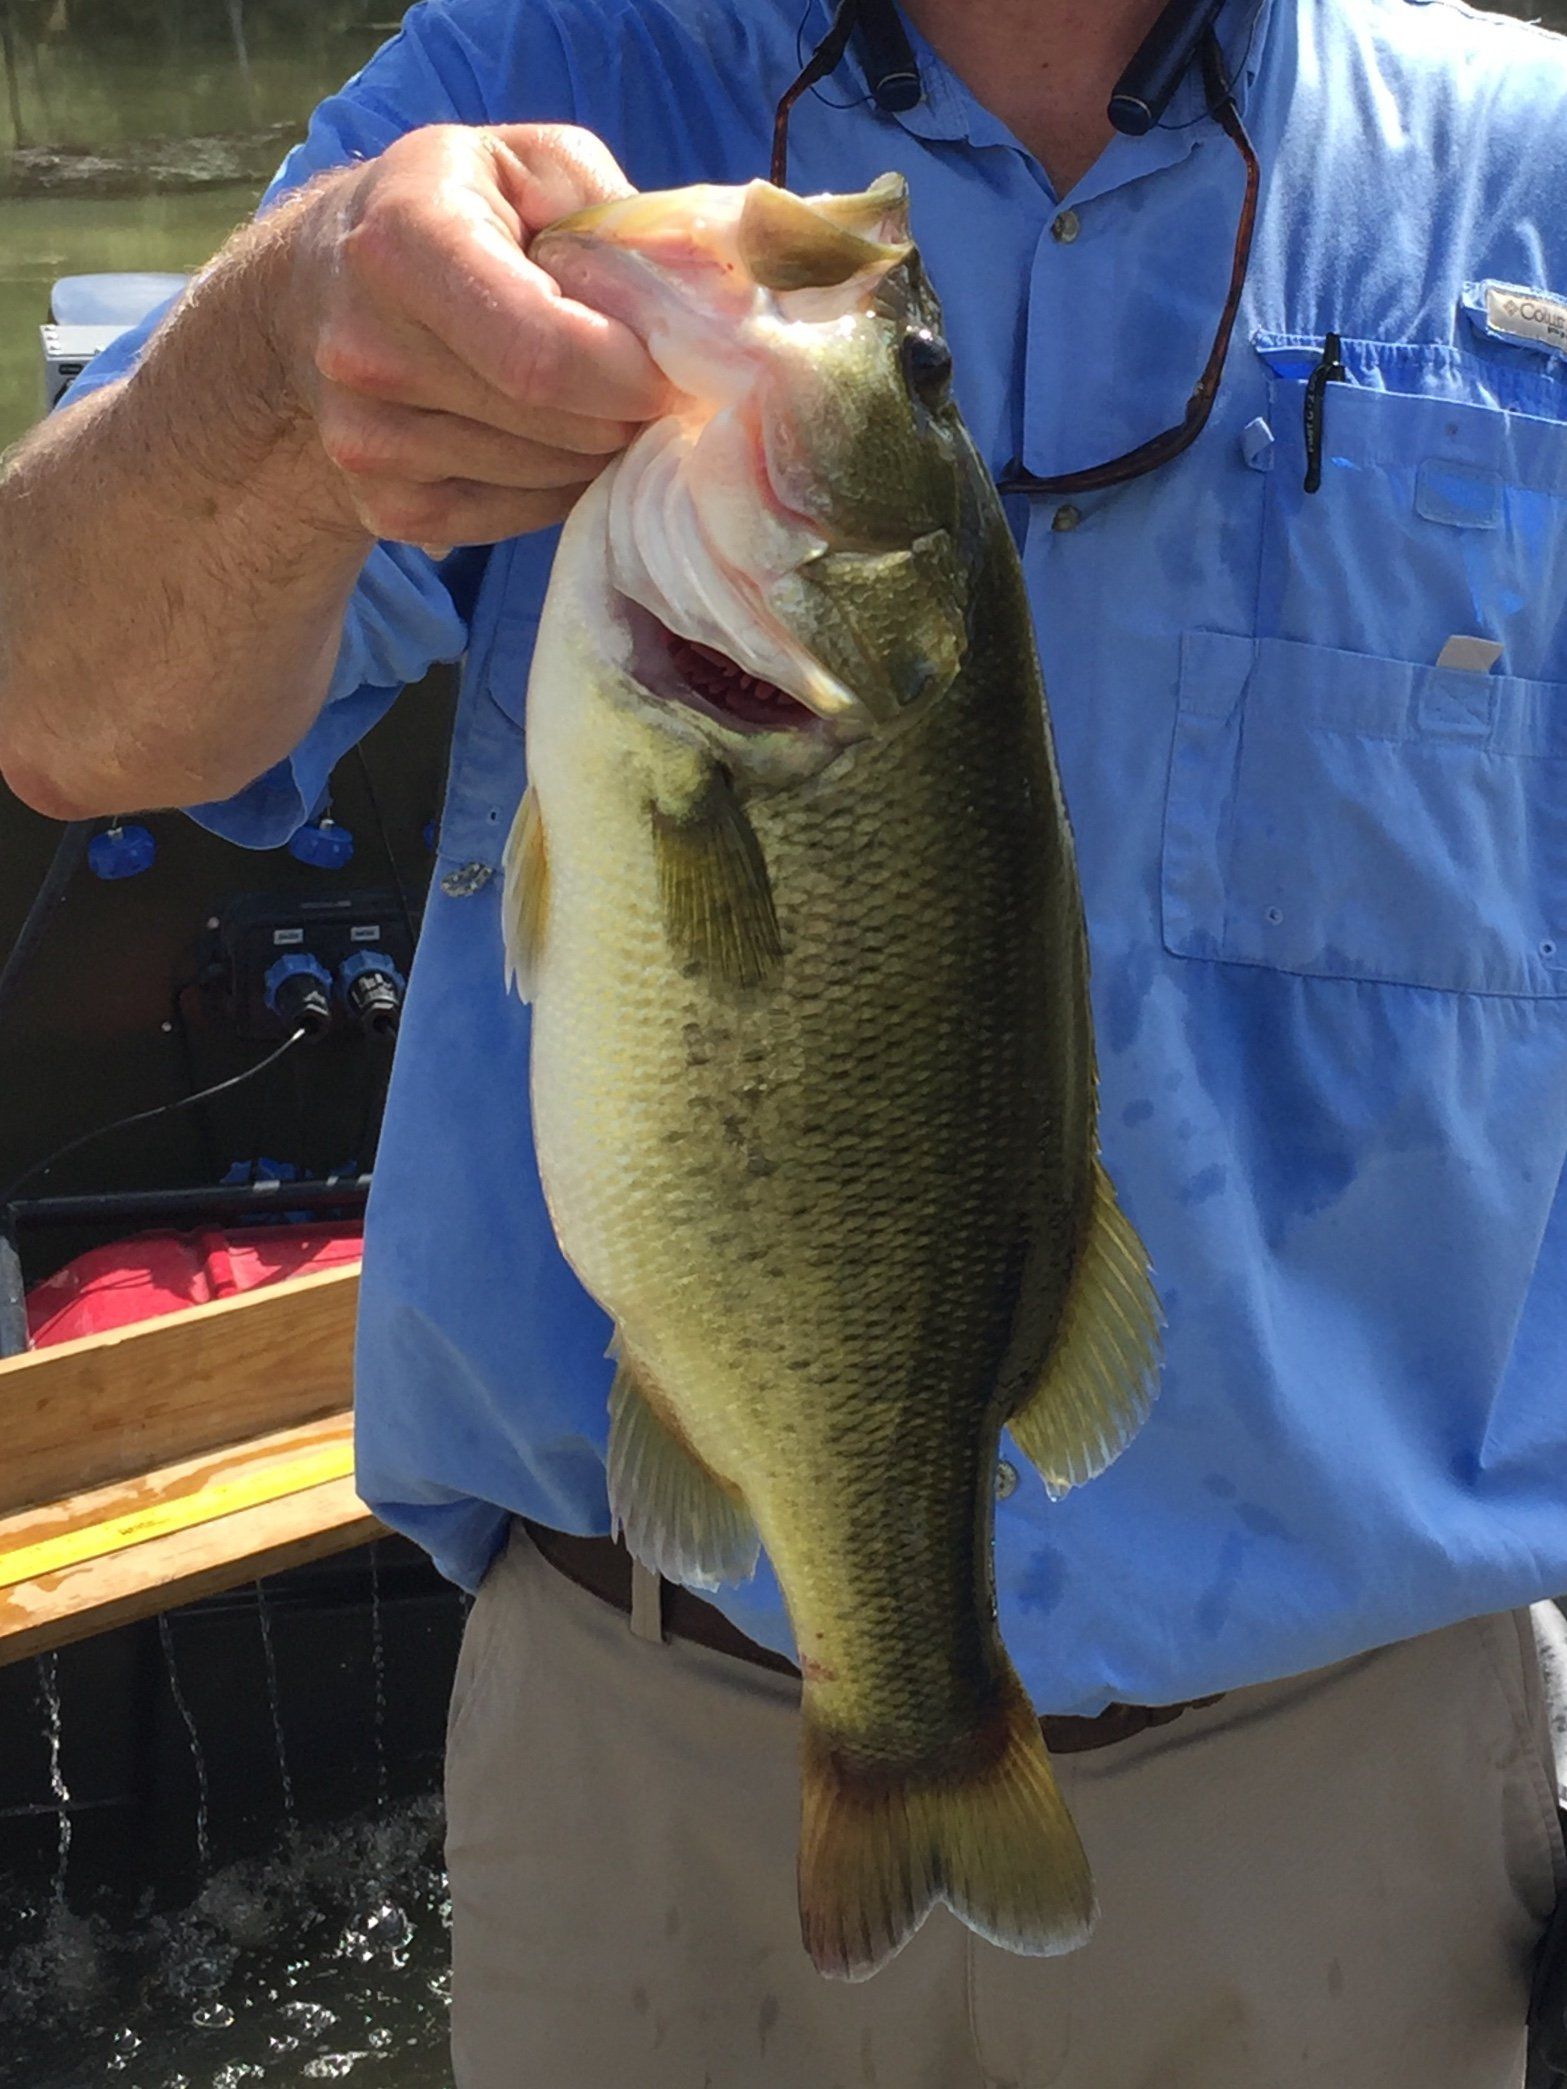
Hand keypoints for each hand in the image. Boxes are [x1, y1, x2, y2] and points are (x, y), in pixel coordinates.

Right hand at [274, 123, 668, 548]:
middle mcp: (368, 350)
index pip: (545, 355)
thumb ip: (615, 218)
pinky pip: (520, 520)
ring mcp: (368, 443)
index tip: (670, 366)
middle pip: (557, 425)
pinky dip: (559, 486)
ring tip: (590, 398)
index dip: (632, 376)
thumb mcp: (528, 165)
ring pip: (548, 478)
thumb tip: (705, 308)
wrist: (318, 293)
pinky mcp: (387, 511)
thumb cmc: (454, 214)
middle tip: (644, 378)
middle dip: (626, 409)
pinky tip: (550, 436)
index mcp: (404, 241)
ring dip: (597, 448)